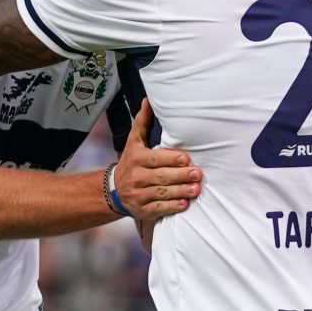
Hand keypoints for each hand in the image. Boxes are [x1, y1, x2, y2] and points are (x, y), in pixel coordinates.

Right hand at [113, 99, 200, 219]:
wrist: (113, 190)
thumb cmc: (131, 162)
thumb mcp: (134, 142)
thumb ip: (143, 122)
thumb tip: (149, 100)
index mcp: (136, 158)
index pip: (155, 159)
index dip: (171, 159)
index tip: (186, 159)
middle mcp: (136, 177)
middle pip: (161, 177)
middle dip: (181, 176)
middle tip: (198, 174)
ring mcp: (139, 195)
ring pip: (162, 193)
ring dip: (181, 192)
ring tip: (196, 189)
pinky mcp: (143, 210)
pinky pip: (159, 209)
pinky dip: (172, 207)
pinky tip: (185, 204)